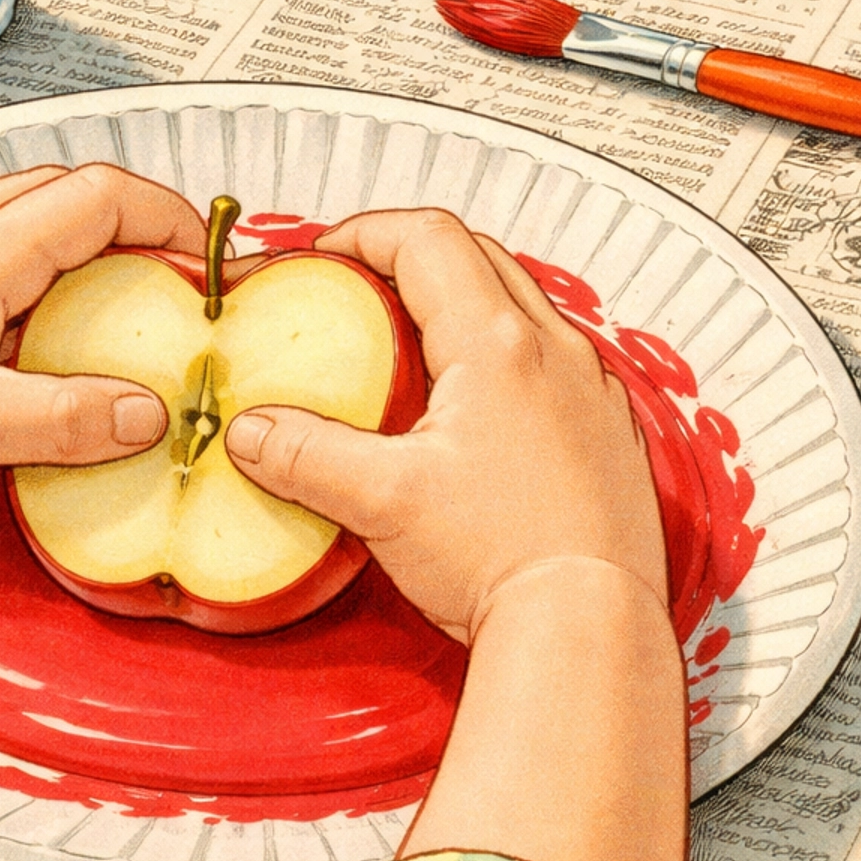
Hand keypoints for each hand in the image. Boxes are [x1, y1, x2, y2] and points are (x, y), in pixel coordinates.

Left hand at [0, 164, 206, 521]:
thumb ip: (61, 419)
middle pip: (63, 193)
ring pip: (17, 224)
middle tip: (172, 276)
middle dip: (133, 224)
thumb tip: (143, 412)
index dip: (169, 217)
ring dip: (77, 251)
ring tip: (109, 312)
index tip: (207, 258)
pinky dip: (25, 283)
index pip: (99, 195)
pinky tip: (21, 344)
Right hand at [223, 207, 667, 642]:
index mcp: (499, 345)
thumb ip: (306, 456)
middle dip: (411, 256)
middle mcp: (556, 354)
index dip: (364, 233)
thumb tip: (254, 434)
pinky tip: (472, 413)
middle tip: (361, 286)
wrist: (590, 627)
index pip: (427, 239)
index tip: (326, 257)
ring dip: (462, 304)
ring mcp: (591, 393)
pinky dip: (503, 360)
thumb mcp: (381, 501)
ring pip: (521, 308)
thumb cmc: (507, 560)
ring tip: (411, 347)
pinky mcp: (607, 438)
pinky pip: (552, 365)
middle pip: (478, 257)